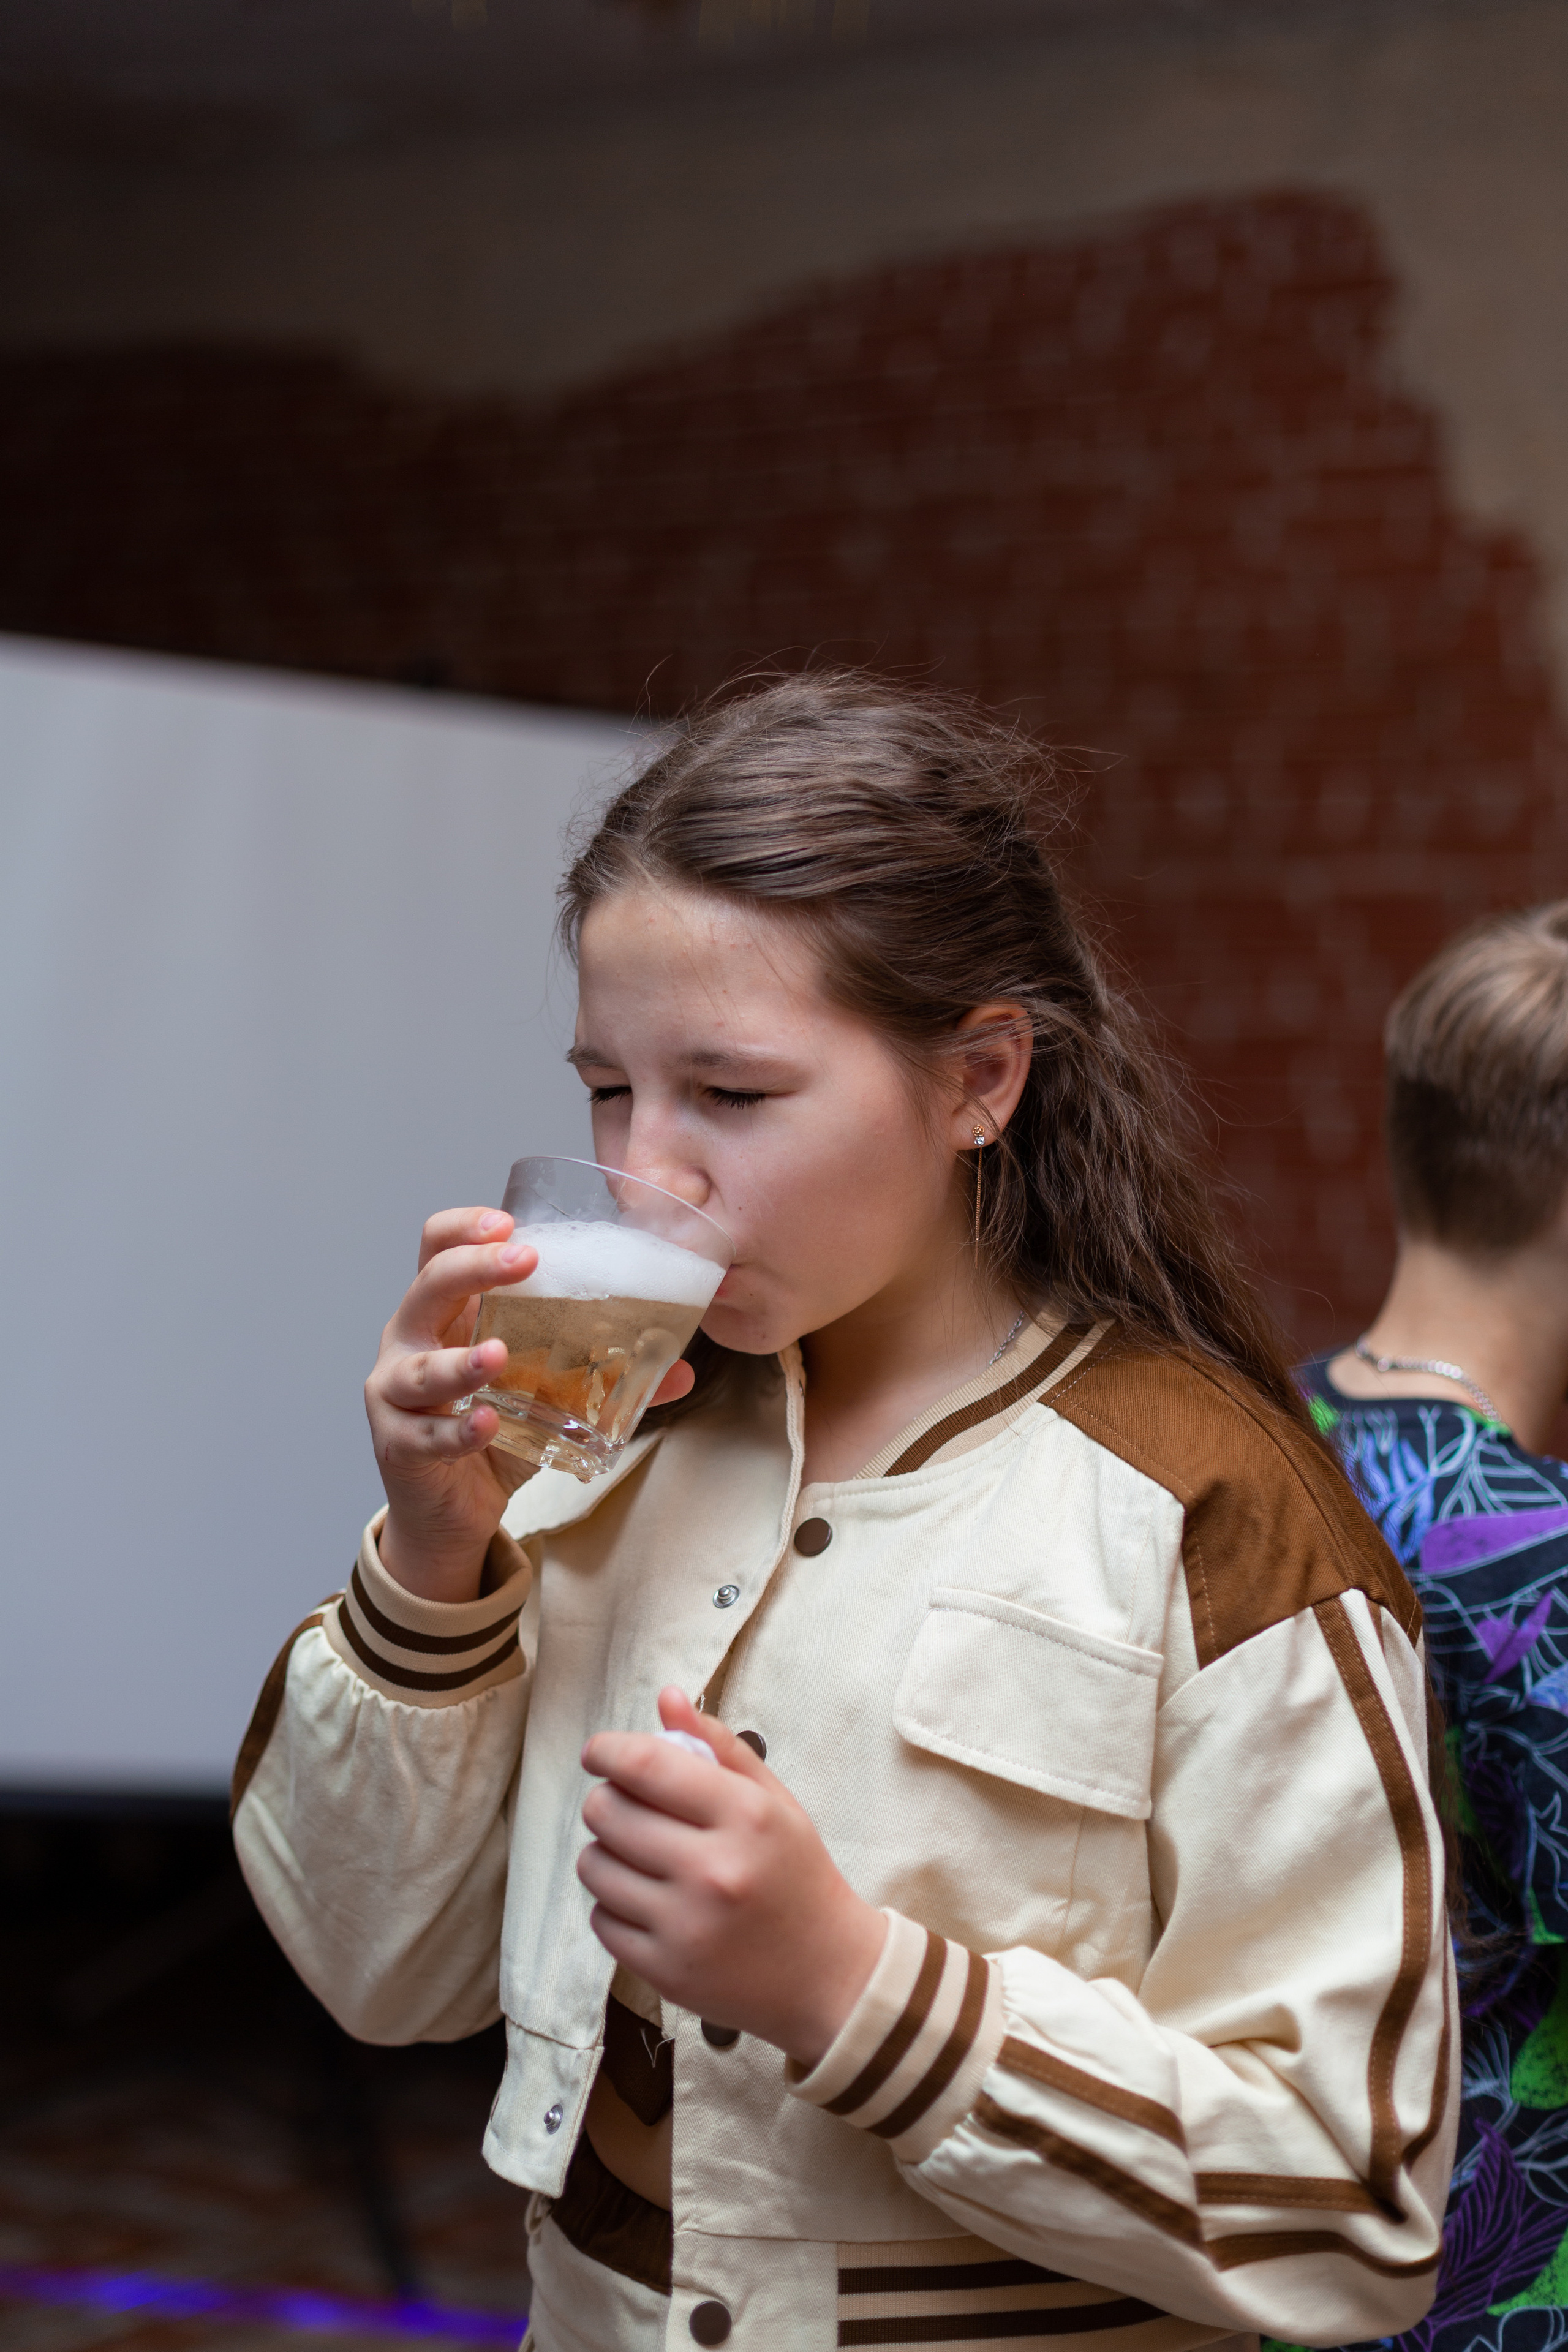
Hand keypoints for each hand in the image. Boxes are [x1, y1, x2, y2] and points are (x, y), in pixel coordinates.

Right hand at [368, 1207, 694, 1602]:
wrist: (451, 1511)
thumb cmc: (493, 1430)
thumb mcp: (548, 1392)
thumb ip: (602, 1374)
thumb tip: (680, 1369)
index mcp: (446, 1312)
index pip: (437, 1247)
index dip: (465, 1228)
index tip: (508, 1222)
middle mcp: (411, 1341)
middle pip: (426, 1287)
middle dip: (472, 1268)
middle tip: (523, 1262)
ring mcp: (396, 1393)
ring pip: (419, 1367)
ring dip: (460, 1361)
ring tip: (498, 1355)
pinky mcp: (400, 1446)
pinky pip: (426, 1435)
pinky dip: (458, 1430)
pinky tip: (484, 1425)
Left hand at [578, 1687, 886, 2068]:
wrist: (827, 1975)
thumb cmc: (797, 1875)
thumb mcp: (774, 1801)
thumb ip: (720, 1745)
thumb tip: (666, 1698)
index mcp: (745, 1816)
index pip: (646, 1765)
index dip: (608, 1751)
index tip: (599, 1753)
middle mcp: (713, 1870)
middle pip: (608, 1812)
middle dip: (608, 1799)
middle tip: (628, 1806)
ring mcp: (686, 1926)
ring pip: (594, 1865)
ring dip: (605, 1851)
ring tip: (639, 1855)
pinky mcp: (665, 1970)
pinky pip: (600, 1919)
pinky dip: (613, 1904)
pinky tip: (647, 1900)